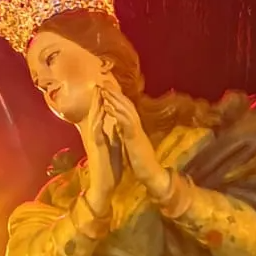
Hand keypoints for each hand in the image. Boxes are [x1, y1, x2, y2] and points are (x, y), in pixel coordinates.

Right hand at [78, 85, 118, 216]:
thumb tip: (113, 125)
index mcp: (100, 135)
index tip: (104, 87)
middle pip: (94, 113)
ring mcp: (94, 142)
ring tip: (97, 92)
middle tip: (98, 82)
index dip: (101, 101)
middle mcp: (95, 136)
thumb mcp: (112, 148)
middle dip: (97, 98)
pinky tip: (99, 113)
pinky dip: (98, 122)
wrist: (104, 185)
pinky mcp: (97, 150)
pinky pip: (97, 133)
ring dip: (95, 106)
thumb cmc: (109, 168)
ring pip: (94, 120)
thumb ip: (111, 135)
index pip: (100, 115)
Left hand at [98, 76, 166, 197]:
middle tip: (104, 80)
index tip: (107, 88)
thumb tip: (120, 125)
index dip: (117, 97)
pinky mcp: (135, 139)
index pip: (126, 109)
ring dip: (115, 99)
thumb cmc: (141, 162)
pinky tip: (108, 106)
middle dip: (115, 92)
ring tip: (104, 89)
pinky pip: (125, 123)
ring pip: (126, 110)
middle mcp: (136, 127)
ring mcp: (136, 132)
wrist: (151, 175)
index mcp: (134, 128)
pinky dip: (117, 113)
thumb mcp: (131, 144)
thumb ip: (126, 133)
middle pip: (126, 104)